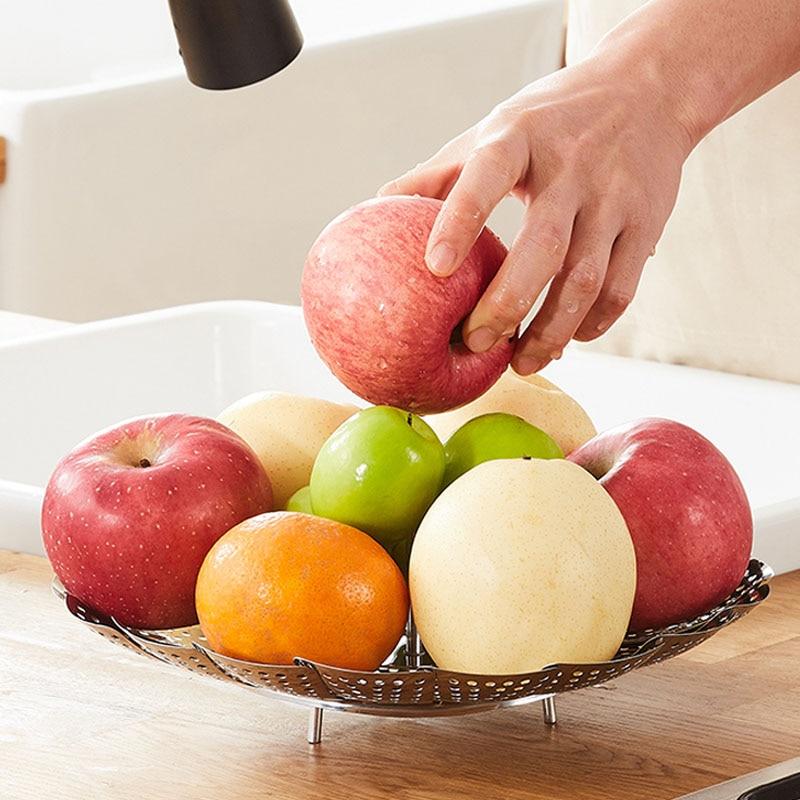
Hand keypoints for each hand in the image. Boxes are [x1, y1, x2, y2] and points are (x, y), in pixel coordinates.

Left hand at [379, 55, 694, 374]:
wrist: (648, 90)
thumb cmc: (551, 121)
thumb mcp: (493, 131)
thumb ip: (439, 174)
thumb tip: (376, 208)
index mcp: (521, 137)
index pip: (487, 177)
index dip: (461, 222)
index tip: (435, 269)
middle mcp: (573, 167)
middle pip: (543, 248)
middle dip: (507, 304)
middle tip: (476, 343)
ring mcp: (616, 197)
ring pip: (586, 280)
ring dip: (552, 331)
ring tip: (522, 364)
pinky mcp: (648, 224)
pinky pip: (621, 289)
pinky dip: (593, 325)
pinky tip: (568, 342)